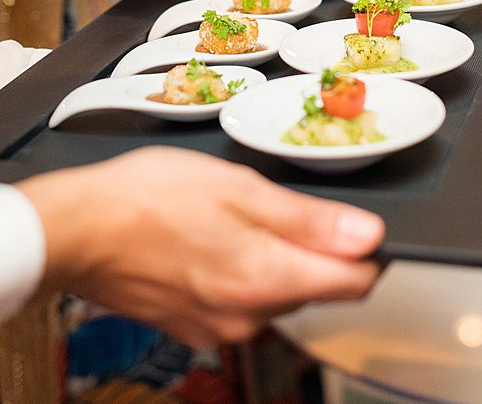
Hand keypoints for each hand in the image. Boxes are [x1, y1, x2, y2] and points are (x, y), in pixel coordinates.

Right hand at [19, 148, 384, 345]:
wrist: (78, 230)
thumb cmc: (149, 199)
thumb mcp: (239, 187)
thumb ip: (309, 219)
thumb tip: (368, 235)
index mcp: (267, 279)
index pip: (356, 284)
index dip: (363, 249)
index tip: (350, 223)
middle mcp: (250, 317)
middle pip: (316, 287)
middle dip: (309, 248)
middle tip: (268, 205)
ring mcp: (220, 328)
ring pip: (277, 293)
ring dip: (271, 258)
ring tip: (228, 218)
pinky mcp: (196, 328)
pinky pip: (240, 302)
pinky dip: (238, 273)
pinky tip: (207, 241)